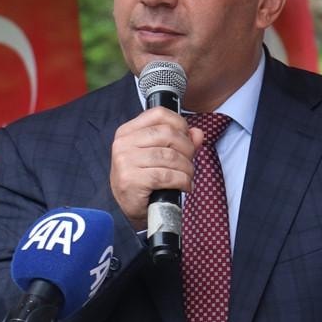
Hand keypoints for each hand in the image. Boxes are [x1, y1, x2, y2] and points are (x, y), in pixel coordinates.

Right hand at [109, 107, 201, 227]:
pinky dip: (182, 181)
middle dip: (187, 149)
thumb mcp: (159, 155)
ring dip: (187, 168)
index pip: (159, 114)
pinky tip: (184, 186)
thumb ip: (180, 141)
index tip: (187, 139)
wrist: (129, 207)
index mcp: (128, 131)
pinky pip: (167, 175)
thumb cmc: (144, 178)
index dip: (180, 124)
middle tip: (190, 163)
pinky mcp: (131, 180)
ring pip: (170, 156)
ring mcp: (125, 161)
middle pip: (168, 134)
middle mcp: (123, 143)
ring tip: (188, 177)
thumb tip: (198, 134)